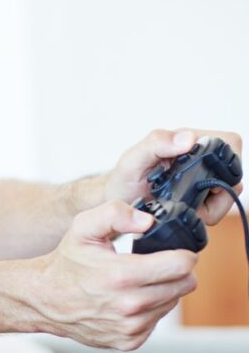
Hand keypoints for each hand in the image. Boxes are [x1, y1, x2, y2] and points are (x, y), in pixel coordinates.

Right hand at [35, 200, 197, 349]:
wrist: (44, 300)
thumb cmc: (66, 263)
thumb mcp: (83, 228)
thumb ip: (115, 213)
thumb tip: (147, 222)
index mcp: (122, 275)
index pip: (182, 266)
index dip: (181, 254)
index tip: (170, 252)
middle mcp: (129, 305)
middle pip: (184, 285)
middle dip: (174, 272)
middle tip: (152, 266)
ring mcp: (130, 327)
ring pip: (172, 303)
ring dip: (161, 291)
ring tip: (136, 283)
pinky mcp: (129, 341)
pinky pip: (156, 321)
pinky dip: (148, 310)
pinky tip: (127, 301)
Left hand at [105, 128, 243, 224]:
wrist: (118, 202)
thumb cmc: (123, 178)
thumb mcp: (132, 160)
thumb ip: (156, 144)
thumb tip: (188, 139)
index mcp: (188, 140)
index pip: (229, 143)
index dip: (226, 163)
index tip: (204, 183)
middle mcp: (200, 155)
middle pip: (234, 171)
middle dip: (218, 192)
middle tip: (192, 203)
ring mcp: (203, 175)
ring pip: (229, 190)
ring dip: (212, 206)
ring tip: (186, 209)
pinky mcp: (202, 194)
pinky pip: (219, 204)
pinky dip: (208, 213)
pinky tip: (189, 213)